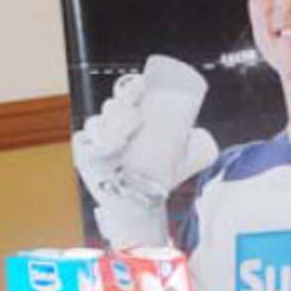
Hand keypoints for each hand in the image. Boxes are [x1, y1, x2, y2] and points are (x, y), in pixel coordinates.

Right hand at [71, 68, 218, 248]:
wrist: (143, 205)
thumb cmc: (159, 178)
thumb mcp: (184, 157)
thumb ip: (198, 145)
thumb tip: (206, 134)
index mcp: (132, 116)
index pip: (128, 91)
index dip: (132, 85)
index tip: (142, 88)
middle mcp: (111, 125)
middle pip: (112, 105)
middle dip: (121, 106)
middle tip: (136, 120)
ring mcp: (96, 141)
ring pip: (96, 122)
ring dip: (108, 125)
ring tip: (123, 138)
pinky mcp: (84, 157)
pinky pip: (84, 144)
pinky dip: (94, 144)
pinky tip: (110, 147)